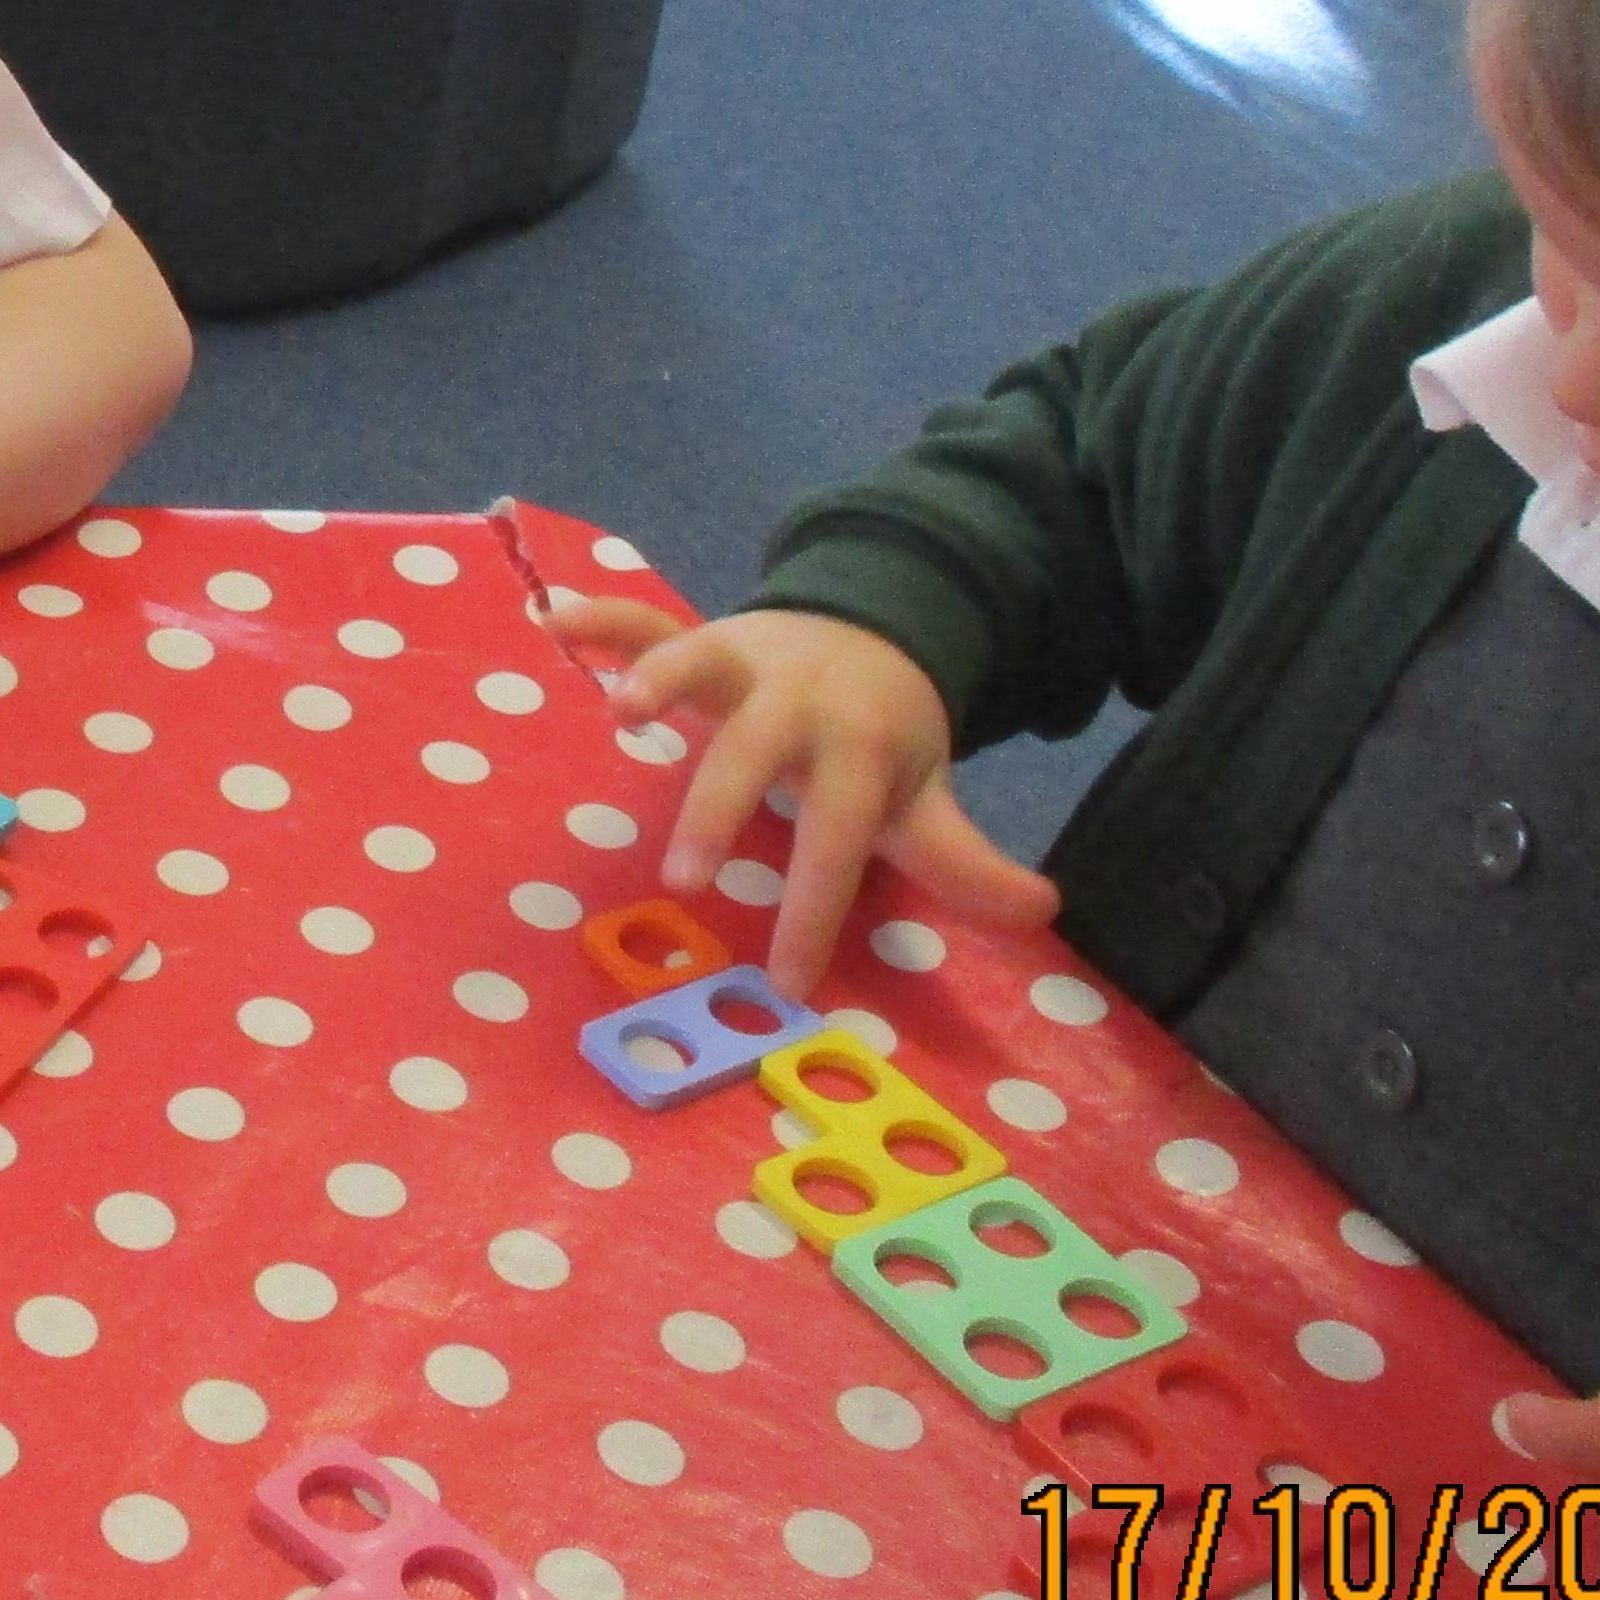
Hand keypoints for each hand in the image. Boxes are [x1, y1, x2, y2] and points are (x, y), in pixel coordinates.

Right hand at [545, 593, 1057, 998]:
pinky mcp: (700, 634)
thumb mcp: (925, 801)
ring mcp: (743, 659)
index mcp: (857, 748)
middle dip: (721, 808)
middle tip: (684, 879)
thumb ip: (965, 862)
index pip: (839, 838)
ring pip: (700, 660)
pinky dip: (604, 619)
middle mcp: (797, 700)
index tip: (789, 979)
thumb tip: (1041, 911)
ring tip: (622, 712)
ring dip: (661, 679)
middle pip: (758, 751)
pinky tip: (557, 621)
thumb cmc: (882, 741)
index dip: (816, 910)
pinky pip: (648, 620)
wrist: (870, 627)